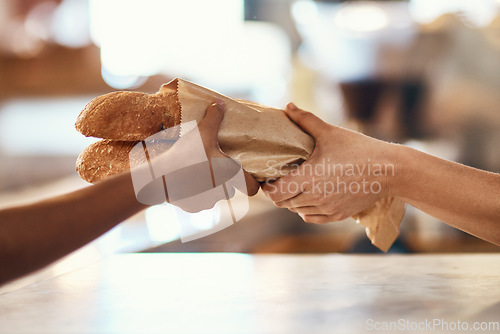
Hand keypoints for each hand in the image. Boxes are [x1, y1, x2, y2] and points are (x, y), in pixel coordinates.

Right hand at [132, 100, 259, 210]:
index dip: (251, 183)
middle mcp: (223, 192)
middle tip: (215, 167)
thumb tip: (220, 103)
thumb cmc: (187, 155)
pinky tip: (186, 183)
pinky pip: (198, 202)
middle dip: (226, 181)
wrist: (161, 178)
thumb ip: (214, 118)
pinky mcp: (192, 207)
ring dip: (210, 188)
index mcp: (231, 175)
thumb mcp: (202, 132)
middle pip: (231, 189)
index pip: (252, 188)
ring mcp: (207, 202)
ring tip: (198, 173)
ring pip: (215, 196)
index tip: (246, 175)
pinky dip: (194, 194)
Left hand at [262, 103, 396, 222]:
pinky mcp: (338, 215)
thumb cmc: (359, 149)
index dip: (268, 187)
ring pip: (297, 211)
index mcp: (309, 178)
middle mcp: (316, 197)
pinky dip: (306, 210)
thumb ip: (306, 120)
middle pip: (284, 203)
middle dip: (278, 193)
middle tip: (279, 180)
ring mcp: (327, 208)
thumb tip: (288, 106)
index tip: (269, 177)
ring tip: (294, 187)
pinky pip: (312, 218)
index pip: (276, 192)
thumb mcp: (330, 132)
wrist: (390, 170)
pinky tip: (308, 198)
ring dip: (292, 201)